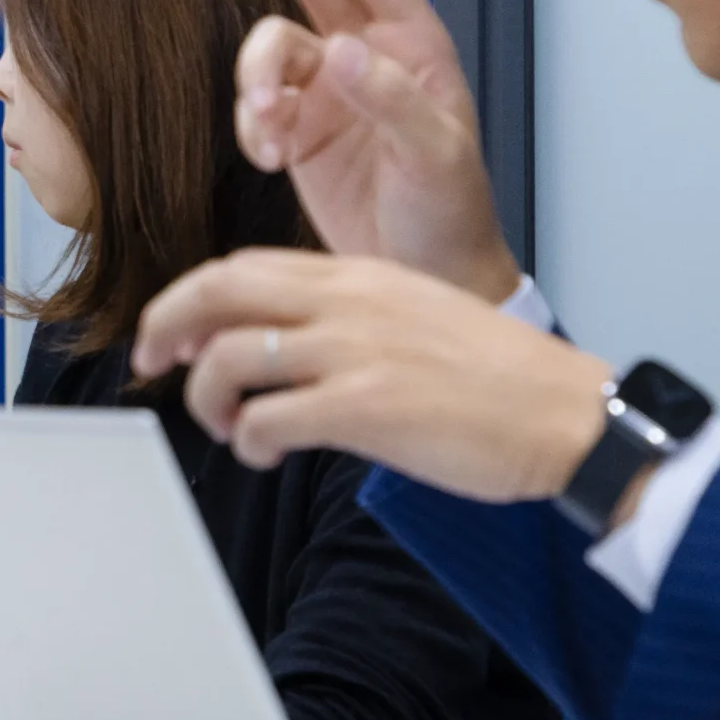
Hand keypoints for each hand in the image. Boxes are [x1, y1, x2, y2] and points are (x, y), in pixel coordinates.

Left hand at [133, 249, 612, 502]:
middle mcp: (350, 302)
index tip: (172, 332)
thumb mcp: (416, 317)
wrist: (567, 414)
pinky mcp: (365, 406)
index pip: (247, 266)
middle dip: (166, 324)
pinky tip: (263, 453)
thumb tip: (284, 348)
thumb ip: (350, 319)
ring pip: (228, 356)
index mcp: (362, 275)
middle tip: (152, 362)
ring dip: (207, 396)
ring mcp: (355, 351)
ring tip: (226, 425)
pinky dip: (247, 441)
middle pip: (218, 290)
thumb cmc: (502, 379)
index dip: (192, 297)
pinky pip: (266, 418)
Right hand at [226, 0, 518, 301]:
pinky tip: (268, 160)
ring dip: (255, 78)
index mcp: (415, 45)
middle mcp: (367, 56)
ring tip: (265, 128)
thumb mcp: (436, 156)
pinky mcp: (296, 132)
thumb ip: (391, 99)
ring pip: (272, 47)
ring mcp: (327, 92)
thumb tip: (342, 50)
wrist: (424, 276)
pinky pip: (255, 106)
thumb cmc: (451, 214)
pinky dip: (249, 127)